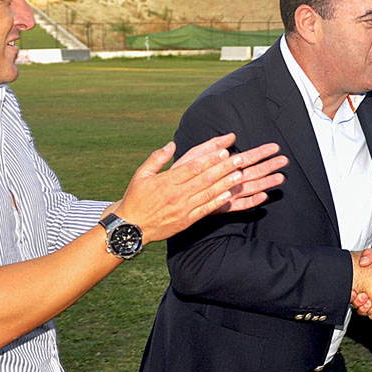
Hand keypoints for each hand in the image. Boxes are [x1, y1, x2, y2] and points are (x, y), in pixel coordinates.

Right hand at [117, 133, 286, 242]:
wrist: (131, 227)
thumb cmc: (135, 199)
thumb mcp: (141, 175)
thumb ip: (157, 158)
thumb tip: (171, 144)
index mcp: (167, 181)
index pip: (193, 167)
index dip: (210, 159)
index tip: (224, 151)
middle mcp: (177, 194)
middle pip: (205, 179)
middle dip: (224, 168)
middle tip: (239, 159)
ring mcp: (183, 209)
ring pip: (208, 194)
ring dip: (226, 183)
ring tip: (240, 175)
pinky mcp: (186, 221)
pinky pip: (205, 210)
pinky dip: (218, 202)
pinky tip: (229, 194)